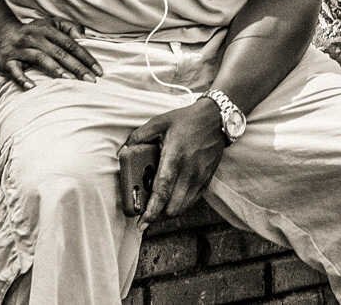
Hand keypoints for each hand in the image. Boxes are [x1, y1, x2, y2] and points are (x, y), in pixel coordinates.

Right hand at [0, 16, 102, 88]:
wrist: (0, 33)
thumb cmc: (33, 32)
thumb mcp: (51, 23)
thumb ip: (69, 27)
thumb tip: (84, 37)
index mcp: (47, 29)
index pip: (70, 43)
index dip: (85, 57)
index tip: (98, 71)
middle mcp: (34, 37)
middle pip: (58, 52)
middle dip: (76, 66)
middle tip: (90, 80)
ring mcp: (20, 49)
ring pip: (39, 58)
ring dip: (55, 69)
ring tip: (70, 80)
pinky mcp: (7, 60)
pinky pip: (15, 70)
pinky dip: (22, 79)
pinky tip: (32, 87)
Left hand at [123, 98, 226, 226]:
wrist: (216, 119)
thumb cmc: (186, 120)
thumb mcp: (159, 121)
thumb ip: (139, 135)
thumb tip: (125, 149)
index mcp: (174, 156)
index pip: (162, 189)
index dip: (152, 209)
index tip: (142, 222)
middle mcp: (189, 171)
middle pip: (173, 206)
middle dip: (157, 215)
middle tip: (144, 215)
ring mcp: (200, 177)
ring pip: (183, 207)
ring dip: (168, 212)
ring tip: (156, 209)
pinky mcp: (206, 180)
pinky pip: (192, 201)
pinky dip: (180, 205)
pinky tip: (171, 200)